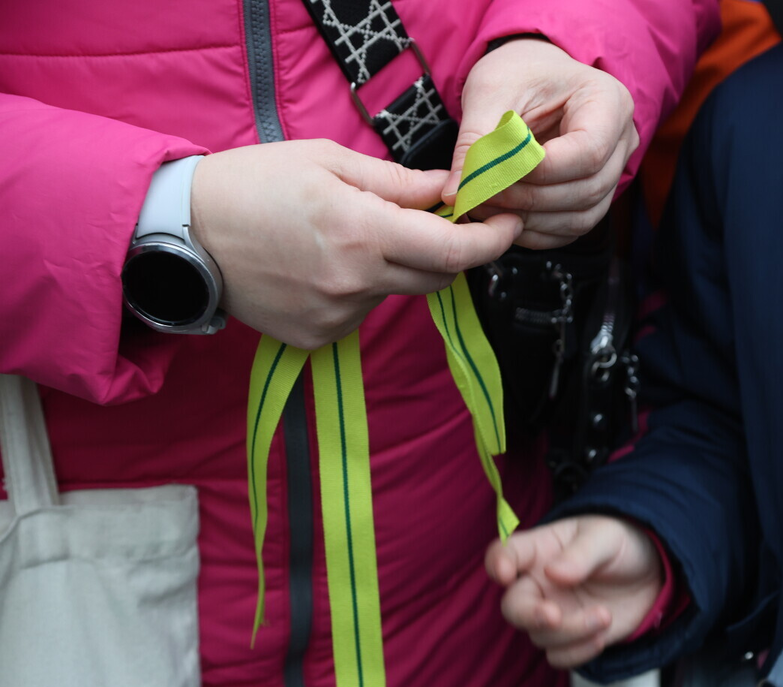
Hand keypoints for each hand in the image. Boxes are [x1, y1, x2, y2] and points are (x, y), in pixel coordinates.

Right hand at [189, 139, 521, 349]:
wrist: (182, 236)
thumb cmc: (252, 185)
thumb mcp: (327, 162)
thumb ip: (398, 183)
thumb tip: (450, 190)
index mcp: (362, 232)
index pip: (455, 250)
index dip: (493, 239)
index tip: (509, 223)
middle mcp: (355, 283)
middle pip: (438, 276)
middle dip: (450, 248)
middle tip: (434, 219)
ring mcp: (337, 317)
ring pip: (399, 292)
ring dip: (398, 265)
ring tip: (351, 235)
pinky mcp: (319, 337)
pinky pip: (364, 311)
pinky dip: (363, 287)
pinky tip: (324, 264)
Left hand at [445, 39, 637, 249]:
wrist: (529, 77)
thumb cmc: (516, 74)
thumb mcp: (490, 92)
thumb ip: (476, 141)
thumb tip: (456, 192)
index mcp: (608, 102)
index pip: (587, 151)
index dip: (540, 170)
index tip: (493, 172)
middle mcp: (621, 141)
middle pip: (587, 189)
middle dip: (529, 199)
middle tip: (479, 196)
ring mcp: (612, 173)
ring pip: (581, 217)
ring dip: (530, 220)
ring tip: (484, 206)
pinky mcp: (594, 198)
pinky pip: (570, 229)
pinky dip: (534, 231)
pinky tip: (501, 218)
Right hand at [485, 514, 662, 667]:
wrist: (651, 574)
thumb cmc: (621, 544)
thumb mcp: (606, 537)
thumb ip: (581, 554)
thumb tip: (554, 573)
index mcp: (539, 550)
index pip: (504, 553)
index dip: (497, 563)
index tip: (505, 574)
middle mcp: (538, 584)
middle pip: (512, 607)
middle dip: (529, 615)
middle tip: (554, 616)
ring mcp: (552, 613)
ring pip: (540, 636)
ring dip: (571, 632)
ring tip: (605, 616)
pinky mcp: (569, 639)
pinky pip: (558, 656)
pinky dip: (578, 652)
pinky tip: (601, 637)